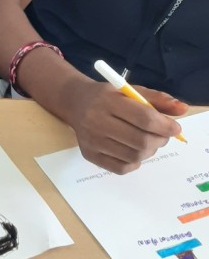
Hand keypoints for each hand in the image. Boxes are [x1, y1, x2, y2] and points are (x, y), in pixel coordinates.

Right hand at [63, 79, 187, 173]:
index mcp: (108, 101)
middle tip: (162, 136)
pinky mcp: (89, 155)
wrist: (75, 102)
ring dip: (149, 151)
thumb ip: (157, 99)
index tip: (175, 128)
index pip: (143, 118)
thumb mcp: (131, 90)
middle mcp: (96, 121)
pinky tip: (133, 150)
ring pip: (134, 156)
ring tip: (148, 141)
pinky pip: (122, 168)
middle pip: (140, 140)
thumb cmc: (108, 96)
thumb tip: (182, 110)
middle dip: (159, 140)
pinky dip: (135, 162)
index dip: (164, 126)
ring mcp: (92, 141)